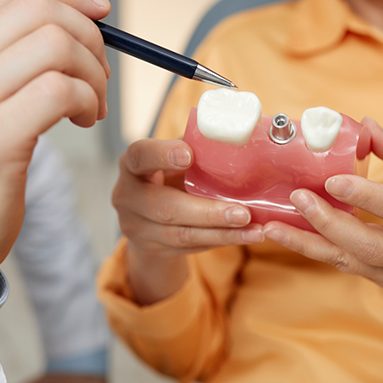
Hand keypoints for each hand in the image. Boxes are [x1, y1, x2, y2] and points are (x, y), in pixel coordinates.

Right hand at [113, 138, 263, 303]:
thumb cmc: (169, 176)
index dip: (162, 155)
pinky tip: (246, 237)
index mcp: (133, 164)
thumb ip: (195, 148)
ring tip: (255, 231)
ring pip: (182, 235)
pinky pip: (192, 247)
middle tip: (243, 212)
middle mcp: (127, 197)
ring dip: (223, 233)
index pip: (140, 155)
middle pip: (165, 208)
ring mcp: (138, 227)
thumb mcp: (174, 159)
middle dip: (208, 212)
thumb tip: (237, 134)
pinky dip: (222, 241)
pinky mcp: (155, 248)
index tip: (188, 154)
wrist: (147, 218)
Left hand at [264, 117, 382, 334]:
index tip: (332, 180)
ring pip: (349, 261)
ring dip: (308, 244)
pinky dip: (314, 249)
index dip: (366, 196)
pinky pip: (344, 265)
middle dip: (329, 223)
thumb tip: (363, 124)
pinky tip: (287, 235)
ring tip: (273, 226)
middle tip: (298, 198)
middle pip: (370, 245)